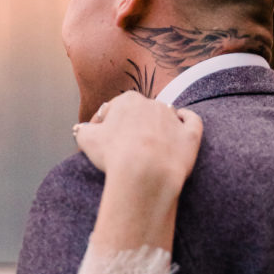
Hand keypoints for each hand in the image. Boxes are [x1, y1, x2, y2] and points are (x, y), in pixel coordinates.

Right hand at [73, 91, 201, 190]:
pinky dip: (187, 122)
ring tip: (150, 144)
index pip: (112, 109)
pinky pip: (191, 122)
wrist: (146, 174)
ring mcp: (173, 118)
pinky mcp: (191, 134)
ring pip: (165, 115)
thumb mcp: (86, 139)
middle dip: (132, 125)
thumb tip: (81, 128)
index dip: (103, 124)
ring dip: (158, 125)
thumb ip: (83, 129)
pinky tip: (180, 129)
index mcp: (127, 100)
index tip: (99, 139)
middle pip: (139, 112)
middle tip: (123, 144)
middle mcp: (152, 103)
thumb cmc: (114, 154)